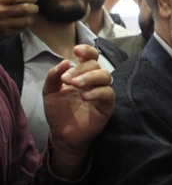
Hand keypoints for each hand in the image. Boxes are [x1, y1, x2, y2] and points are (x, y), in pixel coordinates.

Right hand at [0, 0, 37, 39]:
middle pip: (24, 8)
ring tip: (28, 17)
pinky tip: (21, 23)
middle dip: (33, 8)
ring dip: (30, 18)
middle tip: (35, 8)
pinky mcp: (6, 33)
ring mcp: (3, 23)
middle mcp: (0, 12)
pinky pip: (22, 28)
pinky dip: (25, 25)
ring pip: (26, 20)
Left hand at [43, 44, 114, 178]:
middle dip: (81, 69)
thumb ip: (53, 76)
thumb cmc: (58, 112)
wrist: (62, 134)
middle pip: (96, 65)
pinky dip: (97, 92)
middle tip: (66, 80)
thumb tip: (66, 61)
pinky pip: (108, 93)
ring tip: (76, 86)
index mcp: (82, 74)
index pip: (91, 57)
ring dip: (90, 77)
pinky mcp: (108, 105)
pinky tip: (84, 96)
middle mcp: (94, 81)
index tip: (76, 51)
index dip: (87, 50)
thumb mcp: (49, 92)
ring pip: (105, 75)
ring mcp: (102, 92)